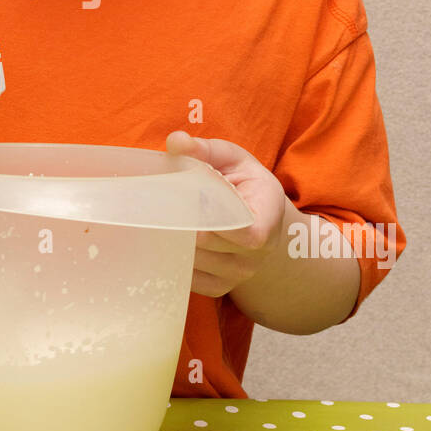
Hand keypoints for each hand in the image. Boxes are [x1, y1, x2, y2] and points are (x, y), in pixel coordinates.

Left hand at [165, 130, 286, 297]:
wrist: (260, 223)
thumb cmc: (245, 185)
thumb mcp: (233, 160)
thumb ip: (205, 149)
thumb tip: (176, 142)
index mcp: (267, 217)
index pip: (248, 234)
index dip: (219, 222)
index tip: (195, 201)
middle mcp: (257, 254)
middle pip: (208, 242)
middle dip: (182, 220)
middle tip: (163, 201)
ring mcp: (238, 275)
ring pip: (193, 261)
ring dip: (174, 239)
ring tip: (168, 217)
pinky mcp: (219, 288)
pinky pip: (188, 277)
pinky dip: (174, 258)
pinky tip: (172, 238)